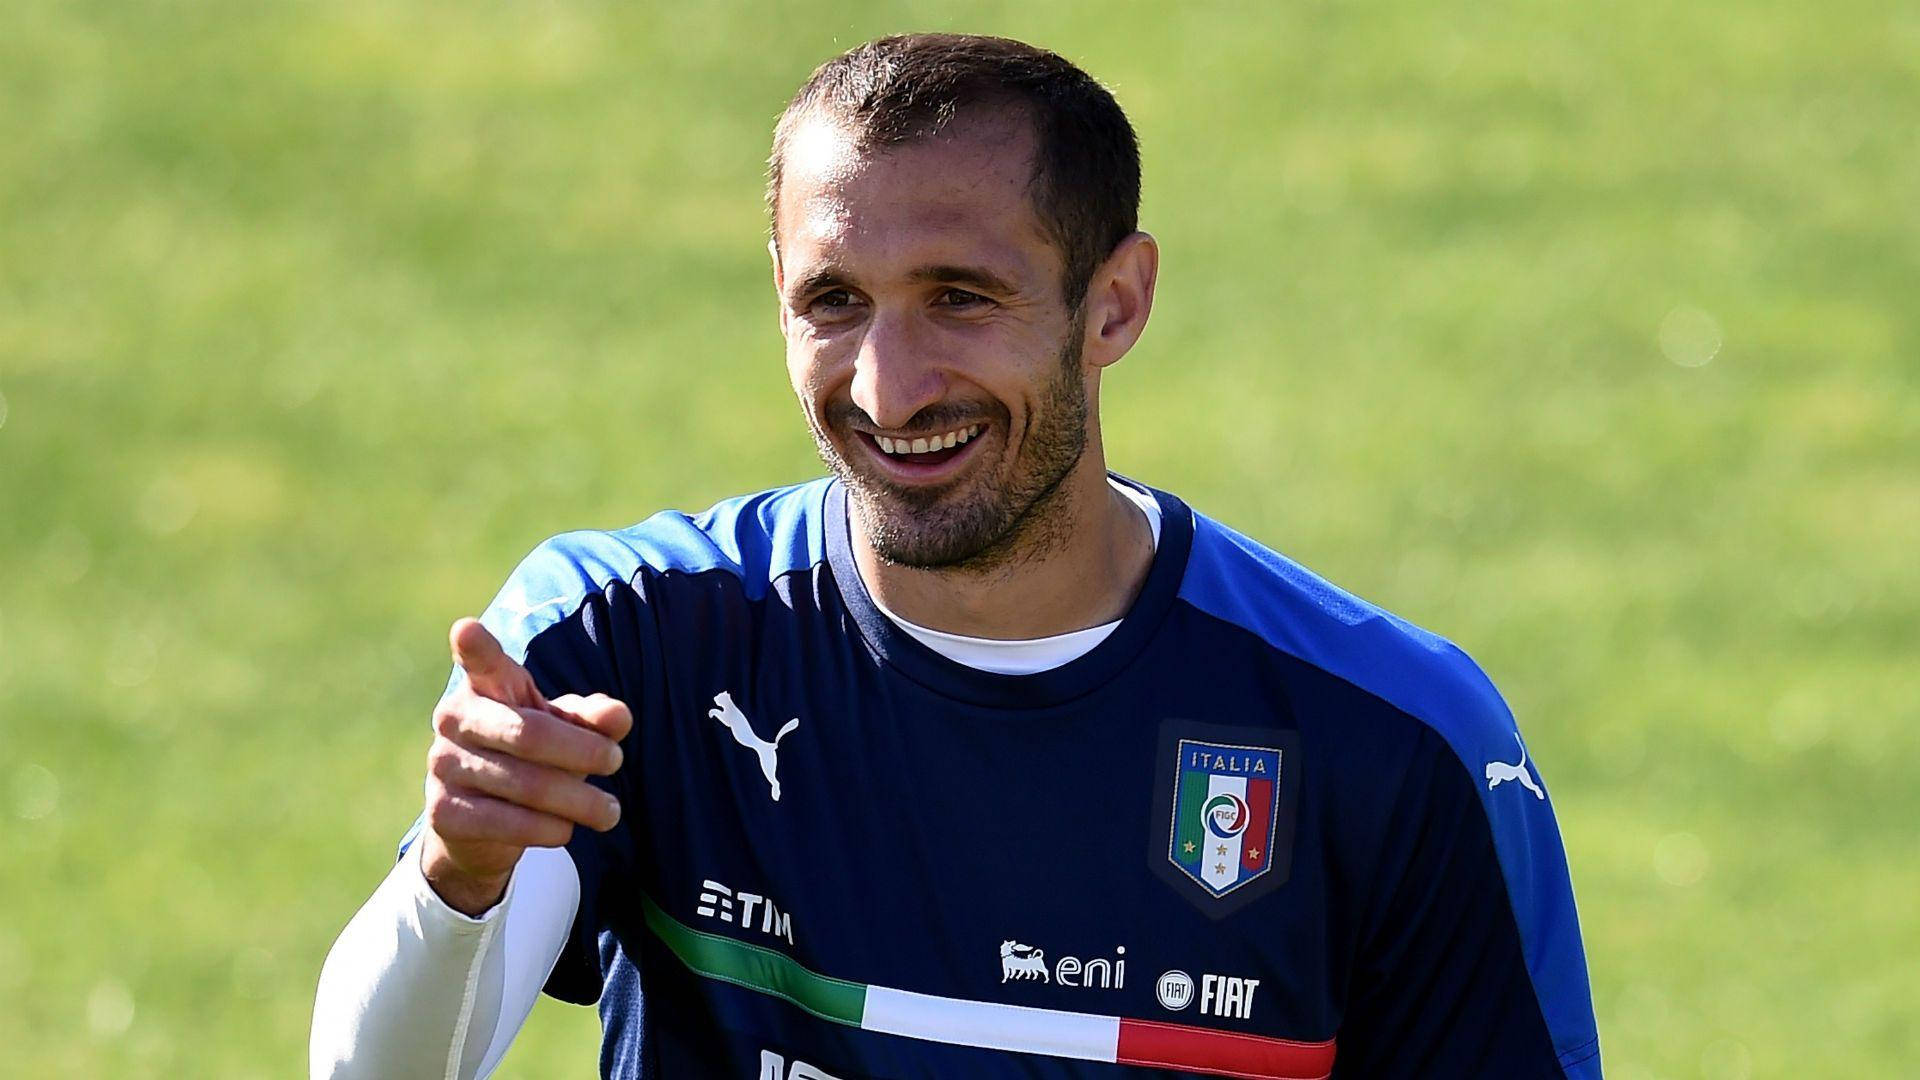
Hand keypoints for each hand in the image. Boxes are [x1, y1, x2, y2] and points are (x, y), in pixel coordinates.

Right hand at [419, 617, 631, 914]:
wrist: (477, 825)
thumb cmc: (530, 756)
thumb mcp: (564, 728)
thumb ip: (592, 718)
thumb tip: (618, 717)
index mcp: (484, 687)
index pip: (479, 662)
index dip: (473, 647)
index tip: (467, 629)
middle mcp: (455, 720)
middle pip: (530, 733)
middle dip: (583, 752)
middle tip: (616, 762)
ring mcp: (444, 766)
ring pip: (526, 784)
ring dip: (578, 800)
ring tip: (610, 812)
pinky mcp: (443, 813)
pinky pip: (508, 823)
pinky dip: (547, 828)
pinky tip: (566, 829)